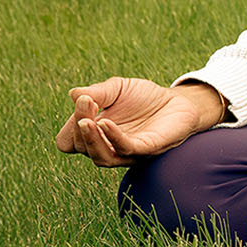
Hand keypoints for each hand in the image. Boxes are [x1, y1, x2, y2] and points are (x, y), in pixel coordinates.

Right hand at [54, 77, 224, 167]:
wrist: (177, 101)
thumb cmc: (144, 98)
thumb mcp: (117, 88)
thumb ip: (98, 92)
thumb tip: (73, 94)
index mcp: (95, 135)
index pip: (69, 141)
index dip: (69, 125)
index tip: (82, 100)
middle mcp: (107, 148)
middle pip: (81, 147)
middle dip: (79, 125)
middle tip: (86, 103)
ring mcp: (127, 152)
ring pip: (101, 157)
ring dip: (91, 139)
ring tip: (86, 121)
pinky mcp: (147, 149)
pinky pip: (126, 149)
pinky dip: (114, 137)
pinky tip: (106, 123)